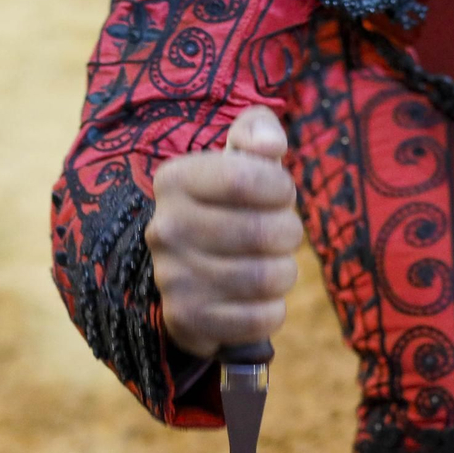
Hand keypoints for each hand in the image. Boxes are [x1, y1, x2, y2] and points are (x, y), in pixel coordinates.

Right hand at [146, 106, 302, 360]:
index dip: (281, 189)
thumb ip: (258, 132)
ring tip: (272, 266)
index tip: (281, 195)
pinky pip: (259, 319)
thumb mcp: (239, 157)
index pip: (246, 178)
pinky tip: (260, 300)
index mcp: (175, 180)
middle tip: (281, 236)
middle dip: (289, 233)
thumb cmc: (230, 207)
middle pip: (263, 231)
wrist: (190, 275)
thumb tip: (272, 146)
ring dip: (284, 273)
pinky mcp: (188, 320)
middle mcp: (164, 228)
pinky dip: (273, 311)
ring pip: (266, 278)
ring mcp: (173, 278)